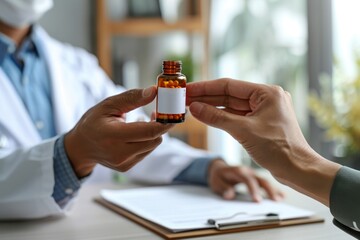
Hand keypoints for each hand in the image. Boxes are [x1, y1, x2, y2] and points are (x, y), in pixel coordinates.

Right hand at [65, 86, 173, 177]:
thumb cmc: (93, 122)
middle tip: (156, 112)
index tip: (172, 112)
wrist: (81, 147)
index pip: (149, 131)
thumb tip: (154, 91)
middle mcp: (119, 153)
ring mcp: (124, 162)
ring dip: (152, 133)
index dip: (165, 122)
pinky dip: (146, 141)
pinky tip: (135, 133)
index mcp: (113, 135)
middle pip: (154, 139)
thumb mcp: (109, 105)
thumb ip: (132, 98)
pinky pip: (146, 151)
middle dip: (160, 125)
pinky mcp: (127, 167)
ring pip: (153, 146)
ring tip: (141, 121)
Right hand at [187, 78, 340, 204]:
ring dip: (212, 107)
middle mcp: (266, 98)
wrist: (298, 170)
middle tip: (185, 98)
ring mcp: (263, 111)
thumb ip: (217, 118)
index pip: (229, 86)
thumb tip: (195, 108)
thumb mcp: (243, 131)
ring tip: (191, 106)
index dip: (206, 88)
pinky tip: (206, 116)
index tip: (188, 89)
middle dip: (206, 97)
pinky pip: (236, 116)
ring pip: (231, 106)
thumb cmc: (278, 149)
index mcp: (267, 93)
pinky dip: (221, 117)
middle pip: (229, 95)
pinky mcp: (260, 123)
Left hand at [208, 159, 283, 201]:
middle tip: (275, 201)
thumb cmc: (218, 176)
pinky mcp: (255, 178)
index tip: (257, 200)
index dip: (253, 189)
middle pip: (260, 179)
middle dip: (268, 190)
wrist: (218, 168)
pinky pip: (266, 183)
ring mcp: (253, 174)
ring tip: (280, 199)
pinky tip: (281, 196)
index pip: (248, 179)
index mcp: (238, 171)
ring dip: (273, 190)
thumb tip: (230, 195)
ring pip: (265, 181)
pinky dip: (274, 189)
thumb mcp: (216, 182)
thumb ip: (223, 188)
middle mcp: (248, 171)